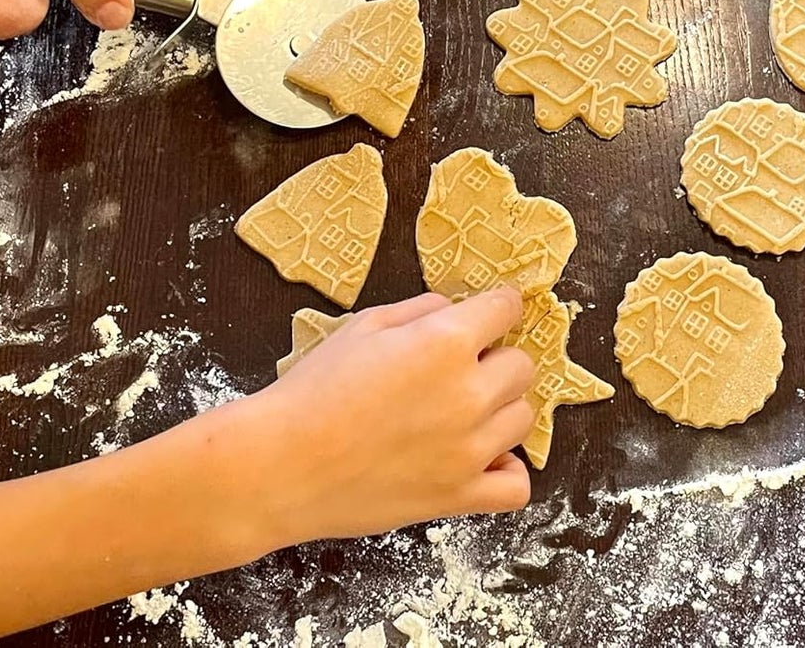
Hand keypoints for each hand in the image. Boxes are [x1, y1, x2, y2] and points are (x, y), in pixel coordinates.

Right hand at [212, 289, 534, 550]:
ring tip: (462, 412)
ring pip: (523, 418)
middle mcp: (468, 393)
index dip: (497, 307)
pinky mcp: (458, 497)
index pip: (506, 308)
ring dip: (500, 410)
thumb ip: (421, 310)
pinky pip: (517, 486)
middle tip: (459, 369)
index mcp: (446, 341)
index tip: (491, 313)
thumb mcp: (364, 326)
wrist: (281, 465)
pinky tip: (481, 458)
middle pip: (522, 366)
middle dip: (496, 360)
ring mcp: (469, 450)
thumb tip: (455, 310)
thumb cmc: (315, 390)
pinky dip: (507, 470)